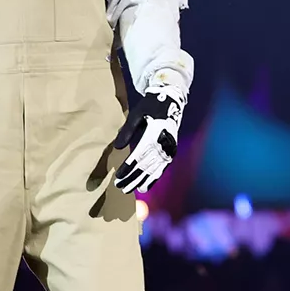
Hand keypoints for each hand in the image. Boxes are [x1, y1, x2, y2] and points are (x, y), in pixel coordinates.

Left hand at [112, 76, 185, 193]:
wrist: (172, 100)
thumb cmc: (151, 105)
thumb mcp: (136, 114)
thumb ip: (127, 131)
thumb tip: (117, 147)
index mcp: (154, 134)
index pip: (139, 155)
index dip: (128, 167)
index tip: (118, 176)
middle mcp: (163, 144)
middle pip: (146, 166)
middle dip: (132, 178)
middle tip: (120, 187)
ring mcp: (169, 148)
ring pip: (154, 169)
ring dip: (141, 180)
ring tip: (130, 189)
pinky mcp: (172, 151)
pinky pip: (162, 168)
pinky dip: (153, 178)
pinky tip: (145, 185)